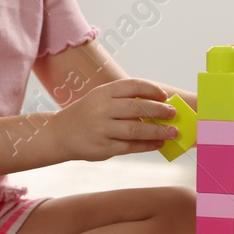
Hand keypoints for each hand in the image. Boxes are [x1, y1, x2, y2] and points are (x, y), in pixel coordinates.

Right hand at [48, 77, 172, 160]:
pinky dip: (147, 145)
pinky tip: (158, 144)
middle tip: (173, 113)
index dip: (151, 90)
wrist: (60, 134)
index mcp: (102, 93)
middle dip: (159, 111)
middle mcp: (101, 110)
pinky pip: (131, 146)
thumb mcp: (99, 99)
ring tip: (172, 132)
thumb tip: (159, 105)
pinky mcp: (104, 148)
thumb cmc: (87, 114)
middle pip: (137, 108)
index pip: (132, 86)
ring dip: (158, 131)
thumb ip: (124, 100)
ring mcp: (102, 129)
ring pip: (136, 130)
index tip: (164, 96)